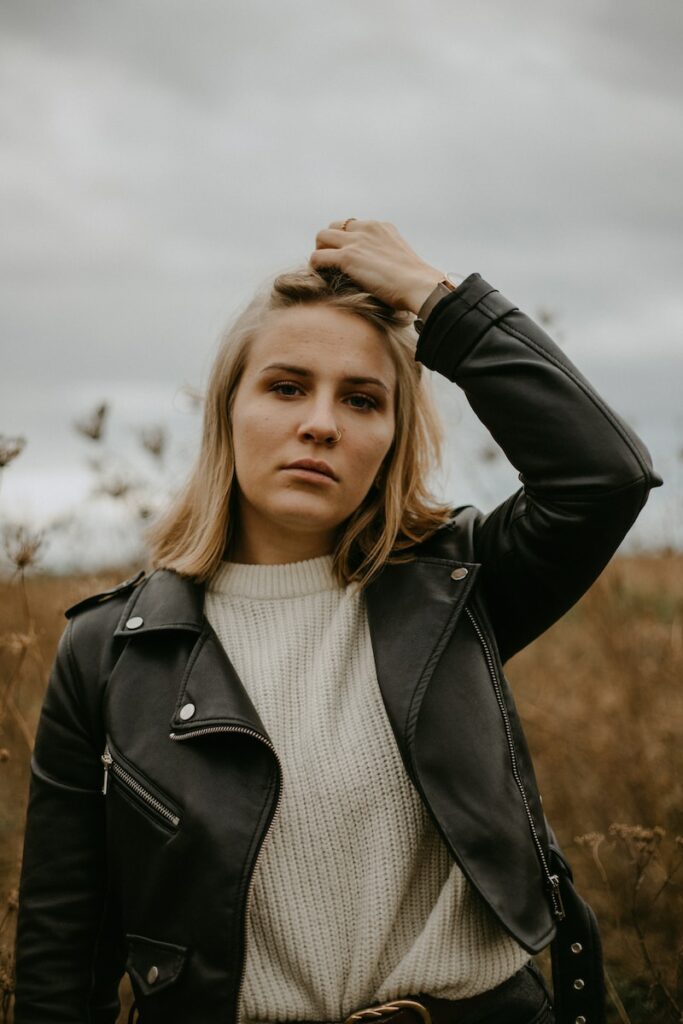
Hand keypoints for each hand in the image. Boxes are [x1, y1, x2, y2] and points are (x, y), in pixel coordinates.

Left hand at [309, 219, 445, 313]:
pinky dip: (315, 267)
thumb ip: (386, 257)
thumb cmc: (415, 283)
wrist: (420, 286)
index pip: (352, 225)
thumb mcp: (400, 260)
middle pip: (333, 226)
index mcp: (381, 227)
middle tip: (330, 263)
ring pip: (321, 237)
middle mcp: (367, 228)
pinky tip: (320, 278)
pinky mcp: (348, 257)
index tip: (345, 257)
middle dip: (329, 243)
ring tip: (324, 269)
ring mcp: (356, 241)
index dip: (344, 241)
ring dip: (320, 252)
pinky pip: (317, 257)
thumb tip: (380, 272)